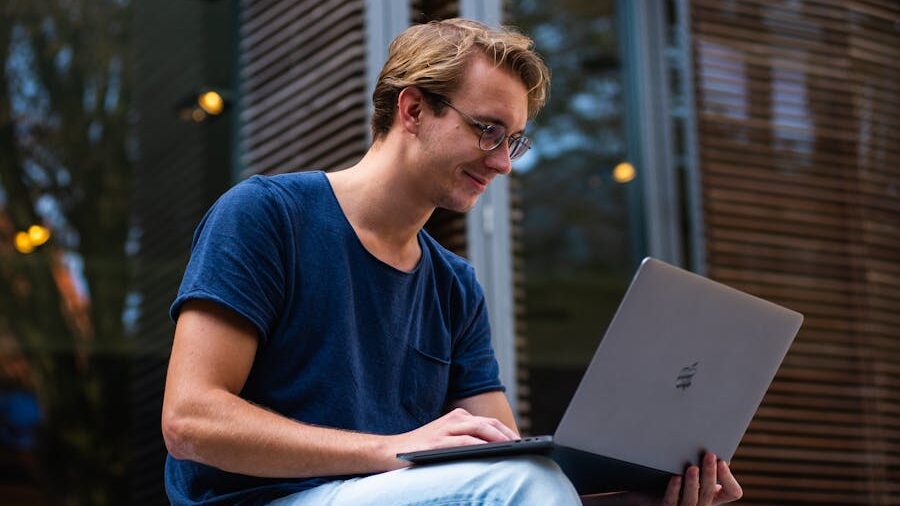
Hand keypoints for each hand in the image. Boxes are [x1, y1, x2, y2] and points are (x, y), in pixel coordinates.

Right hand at [384, 408, 518, 467]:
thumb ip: (466, 439)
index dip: (506, 431)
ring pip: (479, 428)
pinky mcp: (438, 442)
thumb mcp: (446, 438)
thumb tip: (494, 449)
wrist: (390, 450)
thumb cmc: (421, 448)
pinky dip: (480, 444)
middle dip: (507, 434)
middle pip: (488, 423)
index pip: (488, 422)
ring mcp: (445, 429)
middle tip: (522, 445)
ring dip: (498, 437)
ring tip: (512, 447)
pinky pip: (464, 441)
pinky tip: (490, 450)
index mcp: (458, 417)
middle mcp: (454, 419)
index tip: (521, 441)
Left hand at [660, 453, 741, 505]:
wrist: (650, 493)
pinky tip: (675, 478)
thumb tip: (713, 449)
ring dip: (693, 483)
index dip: (728, 478)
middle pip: (709, 493)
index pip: (732, 492)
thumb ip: (703, 465)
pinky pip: (671, 502)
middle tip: (709, 455)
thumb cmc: (676, 477)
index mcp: (713, 496)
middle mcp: (702, 505)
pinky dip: (674, 490)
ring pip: (692, 500)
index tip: (722, 461)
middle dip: (710, 473)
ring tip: (692, 468)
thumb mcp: (693, 471)